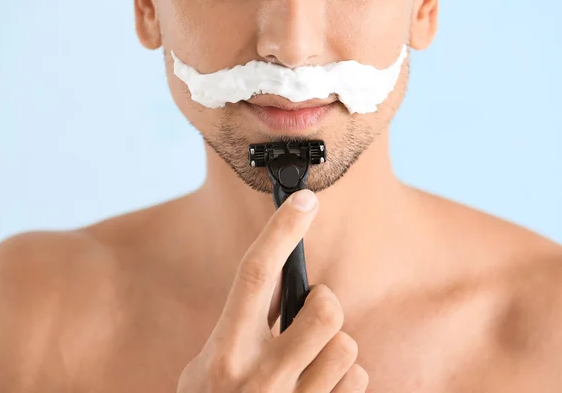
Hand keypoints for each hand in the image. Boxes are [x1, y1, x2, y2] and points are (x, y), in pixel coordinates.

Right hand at [176, 190, 368, 391]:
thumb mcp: (213, 365)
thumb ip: (242, 329)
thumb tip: (285, 286)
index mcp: (224, 351)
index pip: (253, 274)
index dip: (280, 231)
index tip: (304, 199)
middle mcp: (258, 377)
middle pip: (324, 309)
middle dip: (324, 304)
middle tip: (309, 314)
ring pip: (347, 346)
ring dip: (333, 348)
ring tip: (309, 364)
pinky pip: (359, 379)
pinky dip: (345, 379)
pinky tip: (319, 389)